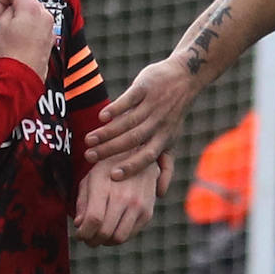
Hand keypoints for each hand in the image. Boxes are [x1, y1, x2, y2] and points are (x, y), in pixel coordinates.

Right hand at [0, 0, 54, 80]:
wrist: (21, 76)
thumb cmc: (8, 51)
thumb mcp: (0, 24)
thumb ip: (7, 8)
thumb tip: (13, 6)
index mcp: (32, 7)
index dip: (1, 1)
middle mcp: (45, 13)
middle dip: (13, 8)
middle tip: (4, 26)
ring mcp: (50, 26)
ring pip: (33, 12)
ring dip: (22, 18)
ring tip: (13, 35)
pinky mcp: (51, 38)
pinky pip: (39, 25)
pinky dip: (30, 28)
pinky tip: (22, 41)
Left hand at [73, 150, 168, 245]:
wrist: (141, 156)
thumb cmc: (110, 167)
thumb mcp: (91, 179)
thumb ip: (83, 202)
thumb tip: (80, 225)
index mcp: (105, 187)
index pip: (93, 220)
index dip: (82, 234)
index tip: (79, 234)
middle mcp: (124, 197)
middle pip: (105, 233)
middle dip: (92, 240)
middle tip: (88, 237)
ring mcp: (138, 205)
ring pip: (119, 238)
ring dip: (106, 241)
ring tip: (100, 234)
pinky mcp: (148, 212)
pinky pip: (131, 234)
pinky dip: (120, 236)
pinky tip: (114, 228)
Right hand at [84, 56, 194, 179]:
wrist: (185, 79)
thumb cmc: (172, 115)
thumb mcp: (172, 140)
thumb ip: (165, 165)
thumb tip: (160, 194)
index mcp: (164, 138)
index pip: (148, 156)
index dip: (132, 167)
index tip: (113, 177)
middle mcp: (159, 123)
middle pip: (133, 140)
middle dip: (111, 150)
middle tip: (89, 157)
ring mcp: (152, 105)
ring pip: (128, 121)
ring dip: (108, 132)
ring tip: (89, 140)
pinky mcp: (145, 87)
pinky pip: (129, 99)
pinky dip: (116, 108)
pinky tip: (102, 117)